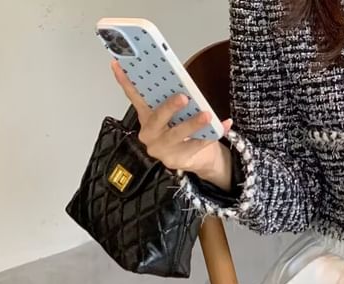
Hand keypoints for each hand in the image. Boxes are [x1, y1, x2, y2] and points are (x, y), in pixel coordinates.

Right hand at [112, 61, 233, 189]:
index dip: (124, 81)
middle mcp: (149, 134)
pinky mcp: (178, 160)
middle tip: (183, 97)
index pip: (133, 96)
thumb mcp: (173, 114)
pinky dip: (213, 134)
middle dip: (170, 107)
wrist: (196, 158)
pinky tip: (224, 125)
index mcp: (146, 118)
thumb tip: (177, 79)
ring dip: (193, 123)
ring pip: (177, 134)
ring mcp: (162, 149)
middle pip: (157, 118)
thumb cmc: (182, 132)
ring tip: (207, 115)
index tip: (118, 64)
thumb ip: (170, 100)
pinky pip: (197, 145)